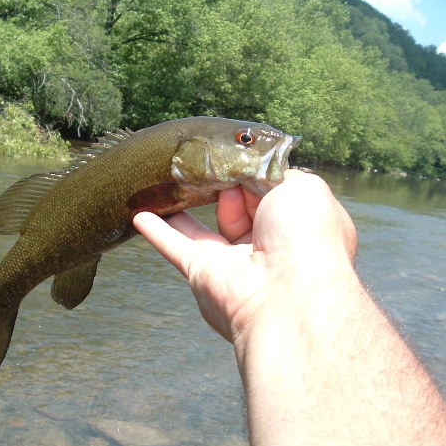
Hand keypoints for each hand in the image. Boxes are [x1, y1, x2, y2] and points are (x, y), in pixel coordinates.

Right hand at [132, 169, 356, 342]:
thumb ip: (272, 173)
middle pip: (234, 207)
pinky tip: (140, 215)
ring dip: (184, 208)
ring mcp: (231, 260)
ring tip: (167, 183)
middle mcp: (264, 244)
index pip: (267, 191)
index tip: (231, 153)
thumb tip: (245, 169)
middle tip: (201, 162)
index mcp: (293, 224)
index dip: (251, 173)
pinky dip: (157, 231)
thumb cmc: (305, 235)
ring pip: (201, 228)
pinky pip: (174, 246)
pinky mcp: (202, 272)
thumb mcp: (302, 187)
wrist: (288, 292)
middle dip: (219, 185)